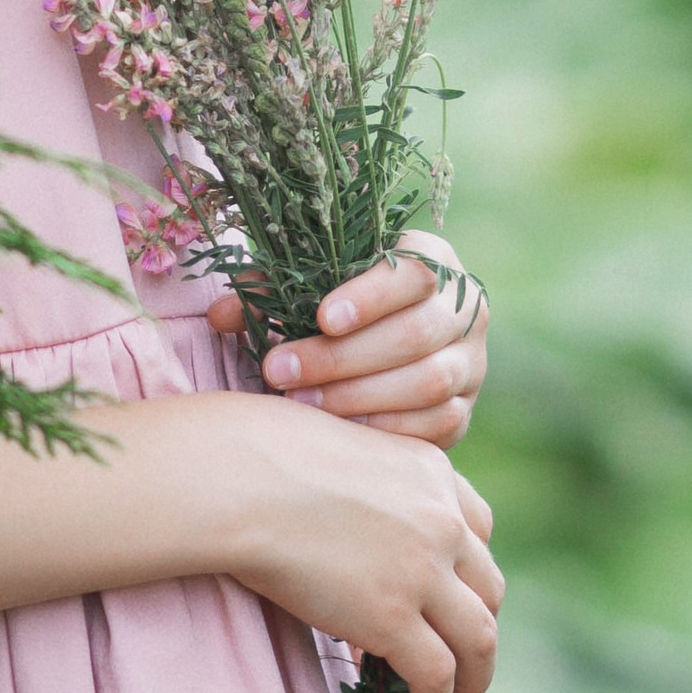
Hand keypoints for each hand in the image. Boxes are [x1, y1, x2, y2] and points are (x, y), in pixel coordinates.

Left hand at [209, 229, 488, 445]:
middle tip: (278, 370)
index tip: (321, 317)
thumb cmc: (337, 302)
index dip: (370, 296)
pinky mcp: (464, 412)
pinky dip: (384, 430)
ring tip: (298, 404)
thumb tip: (220, 315)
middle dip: (342, 357)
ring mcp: (470, 364)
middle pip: (416, 334)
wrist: (390, 339)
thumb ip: (269, 292)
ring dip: (357, 396)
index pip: (414, 272)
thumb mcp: (309, 284)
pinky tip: (335, 432)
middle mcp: (464, 310)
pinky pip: (434, 426)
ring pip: (428, 382)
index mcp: (433, 260)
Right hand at [214, 398, 501, 692]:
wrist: (240, 481)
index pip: (479, 528)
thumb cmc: (264, 457)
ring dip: (476, 674)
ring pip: (479, 637)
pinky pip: (437, 673)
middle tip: (466, 653)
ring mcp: (423, 571)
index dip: (470, 569)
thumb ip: (372, 491)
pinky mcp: (393, 618)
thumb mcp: (345, 452)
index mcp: (431, 473)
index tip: (455, 594)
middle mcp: (442, 521)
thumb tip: (357, 537)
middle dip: (480, 623)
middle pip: (488, 586)